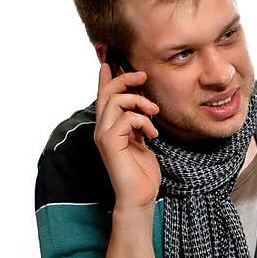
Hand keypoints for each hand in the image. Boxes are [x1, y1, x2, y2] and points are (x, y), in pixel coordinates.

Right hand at [93, 61, 161, 211]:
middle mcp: (102, 128)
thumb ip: (137, 123)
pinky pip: (126, 117)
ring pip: (115, 100)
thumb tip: (140, 105)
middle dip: (125, 78)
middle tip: (143, 75)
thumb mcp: (142, 141)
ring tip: (154, 112)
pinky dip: (143, 121)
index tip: (113, 60)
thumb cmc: (142, 173)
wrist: (140, 197)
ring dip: (139, 101)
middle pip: (107, 91)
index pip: (104, 95)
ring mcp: (103, 135)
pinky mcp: (109, 142)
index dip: (107, 76)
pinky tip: (152, 135)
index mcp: (108, 127)